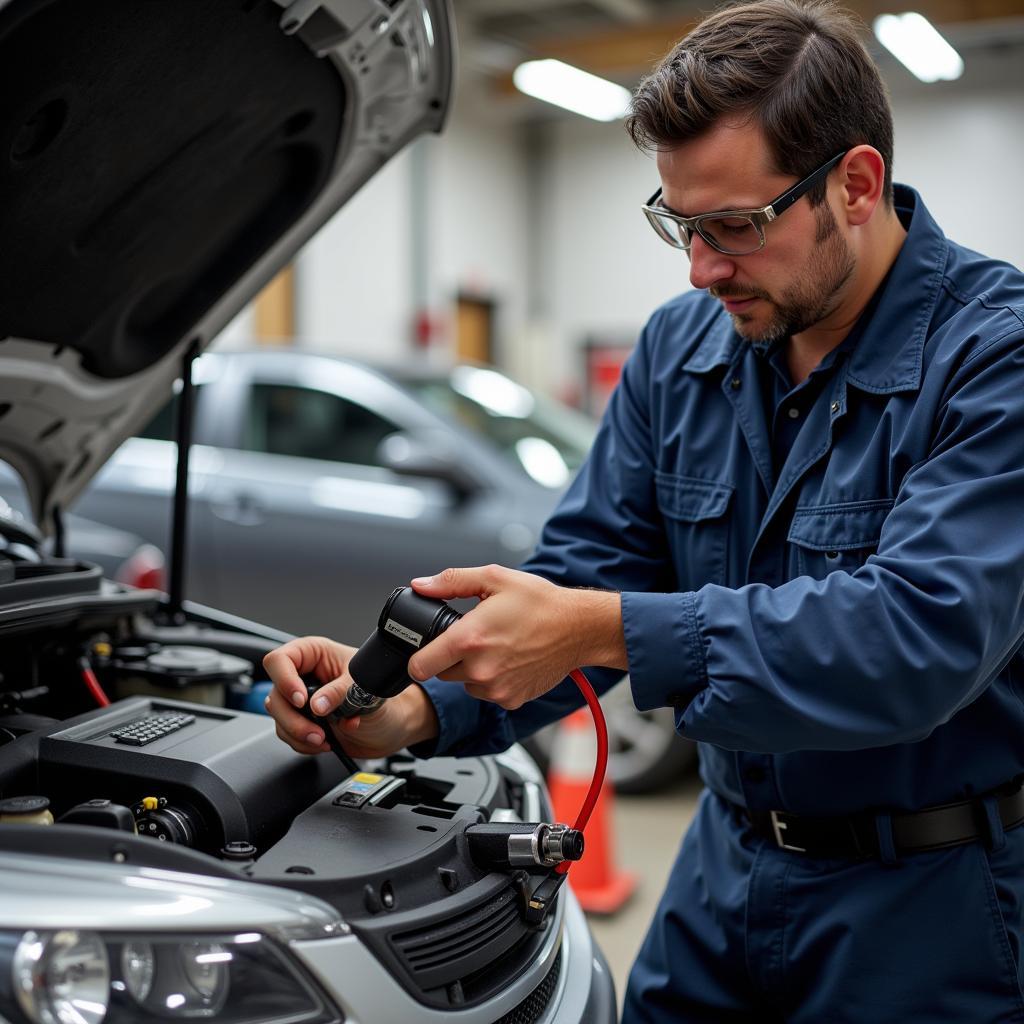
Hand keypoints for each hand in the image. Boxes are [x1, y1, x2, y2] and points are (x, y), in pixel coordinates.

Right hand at [262, 636, 439, 758]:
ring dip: (298, 734)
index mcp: (316, 654)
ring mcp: (303, 701)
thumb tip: (316, 705)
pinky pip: (288, 734)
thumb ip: (341, 694)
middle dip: (293, 718)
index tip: (302, 700)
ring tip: (324, 740)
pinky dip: (303, 743)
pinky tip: (325, 743)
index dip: (285, 680)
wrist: (393, 724)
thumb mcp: (365, 689)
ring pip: (279, 717)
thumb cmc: (383, 694)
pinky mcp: (304, 722)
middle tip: (315, 730)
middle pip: (275, 694)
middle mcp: (304, 676)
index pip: (280, 660)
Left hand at [406, 566, 625, 708]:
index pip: (420, 666)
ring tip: (496, 647)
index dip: (418, 657)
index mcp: (469, 639)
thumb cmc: (540, 603)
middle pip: (442, 673)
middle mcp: (479, 669)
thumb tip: (421, 586)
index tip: (425, 651)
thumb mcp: (494, 578)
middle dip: (451, 657)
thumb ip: (451, 581)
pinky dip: (493, 681)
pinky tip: (510, 661)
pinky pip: (488, 693)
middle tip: (476, 637)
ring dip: (472, 670)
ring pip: (465, 684)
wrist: (579, 628)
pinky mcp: (511, 700)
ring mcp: (496, 689)